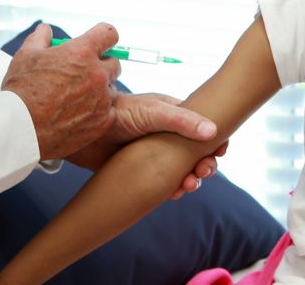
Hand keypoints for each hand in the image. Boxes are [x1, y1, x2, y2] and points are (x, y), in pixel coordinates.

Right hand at [2, 23, 121, 160]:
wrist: (19, 130)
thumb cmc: (21, 91)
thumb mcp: (26, 56)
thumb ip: (40, 38)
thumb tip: (46, 29)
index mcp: (82, 52)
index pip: (110, 34)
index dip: (104, 37)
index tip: (98, 43)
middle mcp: (98, 74)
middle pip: (114, 63)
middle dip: (101, 66)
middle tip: (82, 74)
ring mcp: (103, 99)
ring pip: (111, 89)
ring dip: (99, 91)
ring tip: (75, 99)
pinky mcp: (103, 122)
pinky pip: (109, 112)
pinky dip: (98, 113)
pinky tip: (79, 115)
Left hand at [63, 93, 227, 197]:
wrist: (83, 130)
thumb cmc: (119, 112)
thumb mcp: (154, 112)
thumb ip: (183, 120)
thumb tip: (212, 132)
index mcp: (175, 115)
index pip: (203, 127)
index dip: (216, 140)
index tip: (221, 151)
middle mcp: (168, 134)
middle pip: (196, 152)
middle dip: (205, 164)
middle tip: (203, 172)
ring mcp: (155, 154)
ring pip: (182, 170)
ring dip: (191, 179)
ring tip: (188, 185)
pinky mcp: (142, 170)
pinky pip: (163, 184)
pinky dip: (172, 190)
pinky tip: (173, 194)